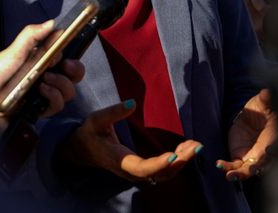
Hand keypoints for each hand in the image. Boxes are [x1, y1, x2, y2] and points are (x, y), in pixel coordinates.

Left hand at [0, 20, 84, 137]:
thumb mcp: (13, 50)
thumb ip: (31, 35)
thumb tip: (52, 22)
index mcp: (41, 61)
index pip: (67, 58)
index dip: (72, 56)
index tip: (66, 53)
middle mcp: (45, 77)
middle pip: (73, 76)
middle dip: (75, 71)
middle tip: (65, 66)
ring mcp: (42, 95)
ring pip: (68, 92)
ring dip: (62, 84)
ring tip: (45, 80)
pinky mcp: (38, 110)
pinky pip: (56, 107)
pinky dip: (53, 98)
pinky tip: (41, 91)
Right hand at [59, 100, 202, 183]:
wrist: (82, 150)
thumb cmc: (89, 133)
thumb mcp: (96, 119)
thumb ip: (114, 112)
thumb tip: (132, 102)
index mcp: (119, 160)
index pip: (142, 168)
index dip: (158, 164)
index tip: (174, 156)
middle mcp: (131, 171)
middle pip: (160, 174)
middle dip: (180, 162)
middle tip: (195, 146)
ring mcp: (138, 172)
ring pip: (165, 175)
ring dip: (182, 162)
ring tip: (195, 145)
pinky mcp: (143, 169)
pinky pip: (164, 171)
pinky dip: (178, 161)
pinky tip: (187, 148)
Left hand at [217, 89, 277, 180]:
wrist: (253, 115)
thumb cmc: (263, 107)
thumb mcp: (264, 101)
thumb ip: (267, 98)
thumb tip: (268, 91)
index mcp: (276, 138)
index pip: (276, 146)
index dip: (273, 150)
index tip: (268, 151)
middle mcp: (266, 152)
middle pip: (263, 164)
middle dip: (256, 168)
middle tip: (250, 170)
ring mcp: (253, 157)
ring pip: (248, 170)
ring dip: (240, 174)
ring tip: (230, 175)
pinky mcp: (241, 157)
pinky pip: (235, 166)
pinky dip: (228, 168)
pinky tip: (220, 165)